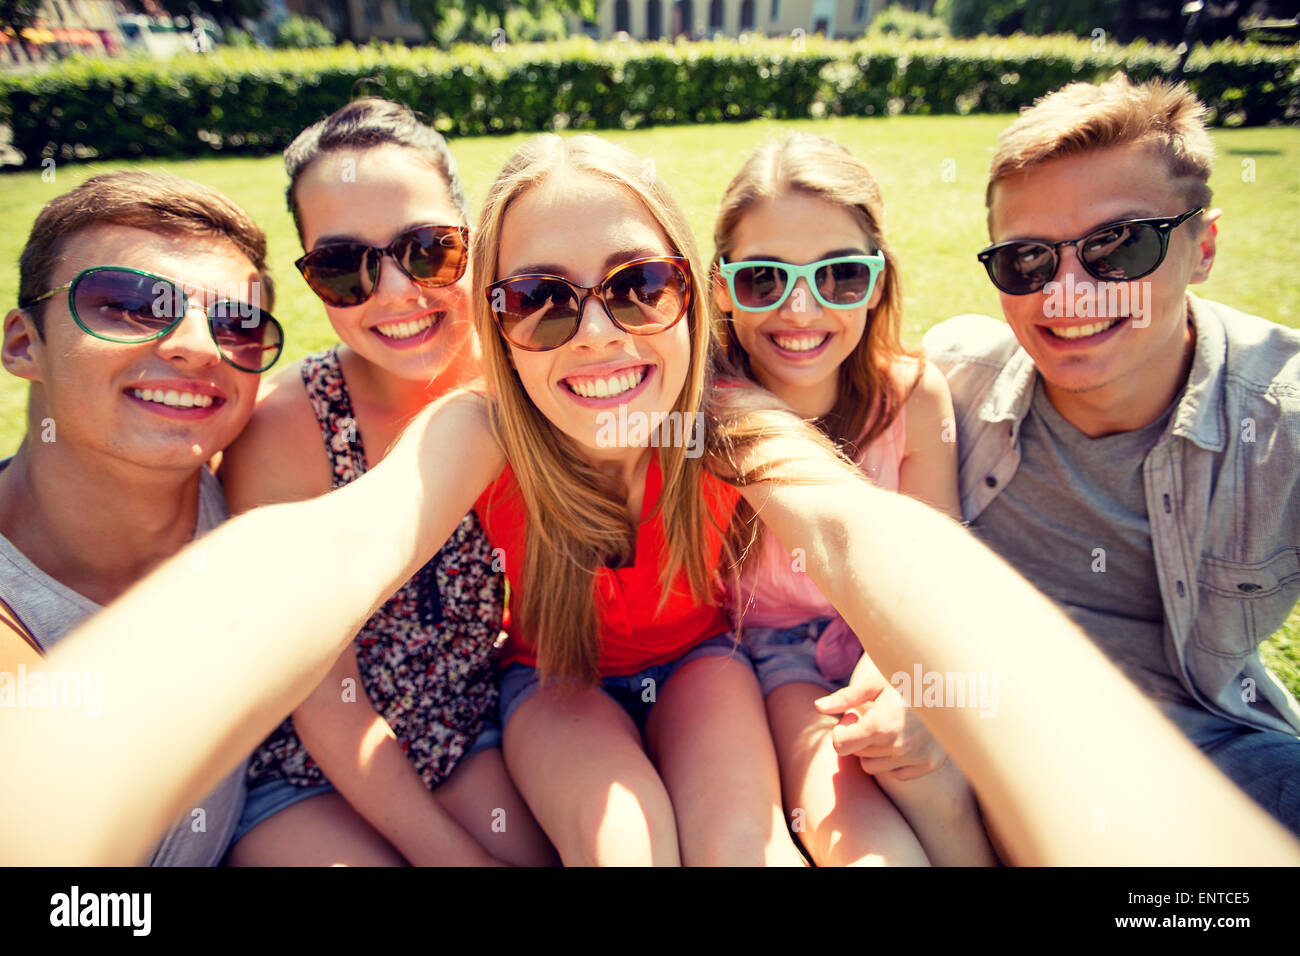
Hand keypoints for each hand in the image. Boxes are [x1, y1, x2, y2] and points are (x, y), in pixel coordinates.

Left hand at [813, 659, 947, 781]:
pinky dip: (894, 760)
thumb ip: (846, 698)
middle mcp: (897, 748)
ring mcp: (914, 759)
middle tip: (873, 716)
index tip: (853, 717)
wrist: (955, 686)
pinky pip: (896, 773)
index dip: (841, 730)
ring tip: (888, 727)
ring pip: (873, 767)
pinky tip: (904, 738)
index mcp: (880, 726)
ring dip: (874, 751)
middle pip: (856, 754)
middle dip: (858, 737)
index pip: (840, 745)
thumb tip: (817, 706)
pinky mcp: (928, 765)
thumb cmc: (910, 678)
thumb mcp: (876, 682)